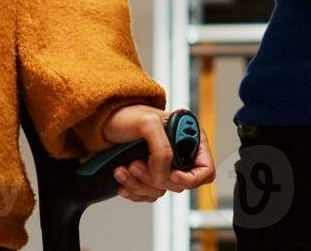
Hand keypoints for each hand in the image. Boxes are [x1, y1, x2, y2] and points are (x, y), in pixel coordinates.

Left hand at [99, 104, 215, 201]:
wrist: (105, 122)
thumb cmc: (127, 115)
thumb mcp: (149, 124)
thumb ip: (162, 151)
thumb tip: (164, 176)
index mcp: (189, 138)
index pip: (205, 170)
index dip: (191, 178)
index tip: (171, 174)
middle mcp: (180, 153)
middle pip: (179, 184)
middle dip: (154, 179)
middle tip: (135, 164)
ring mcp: (165, 166)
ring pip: (160, 191)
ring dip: (139, 185)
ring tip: (122, 169)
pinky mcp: (150, 176)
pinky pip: (148, 195)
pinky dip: (133, 190)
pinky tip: (122, 178)